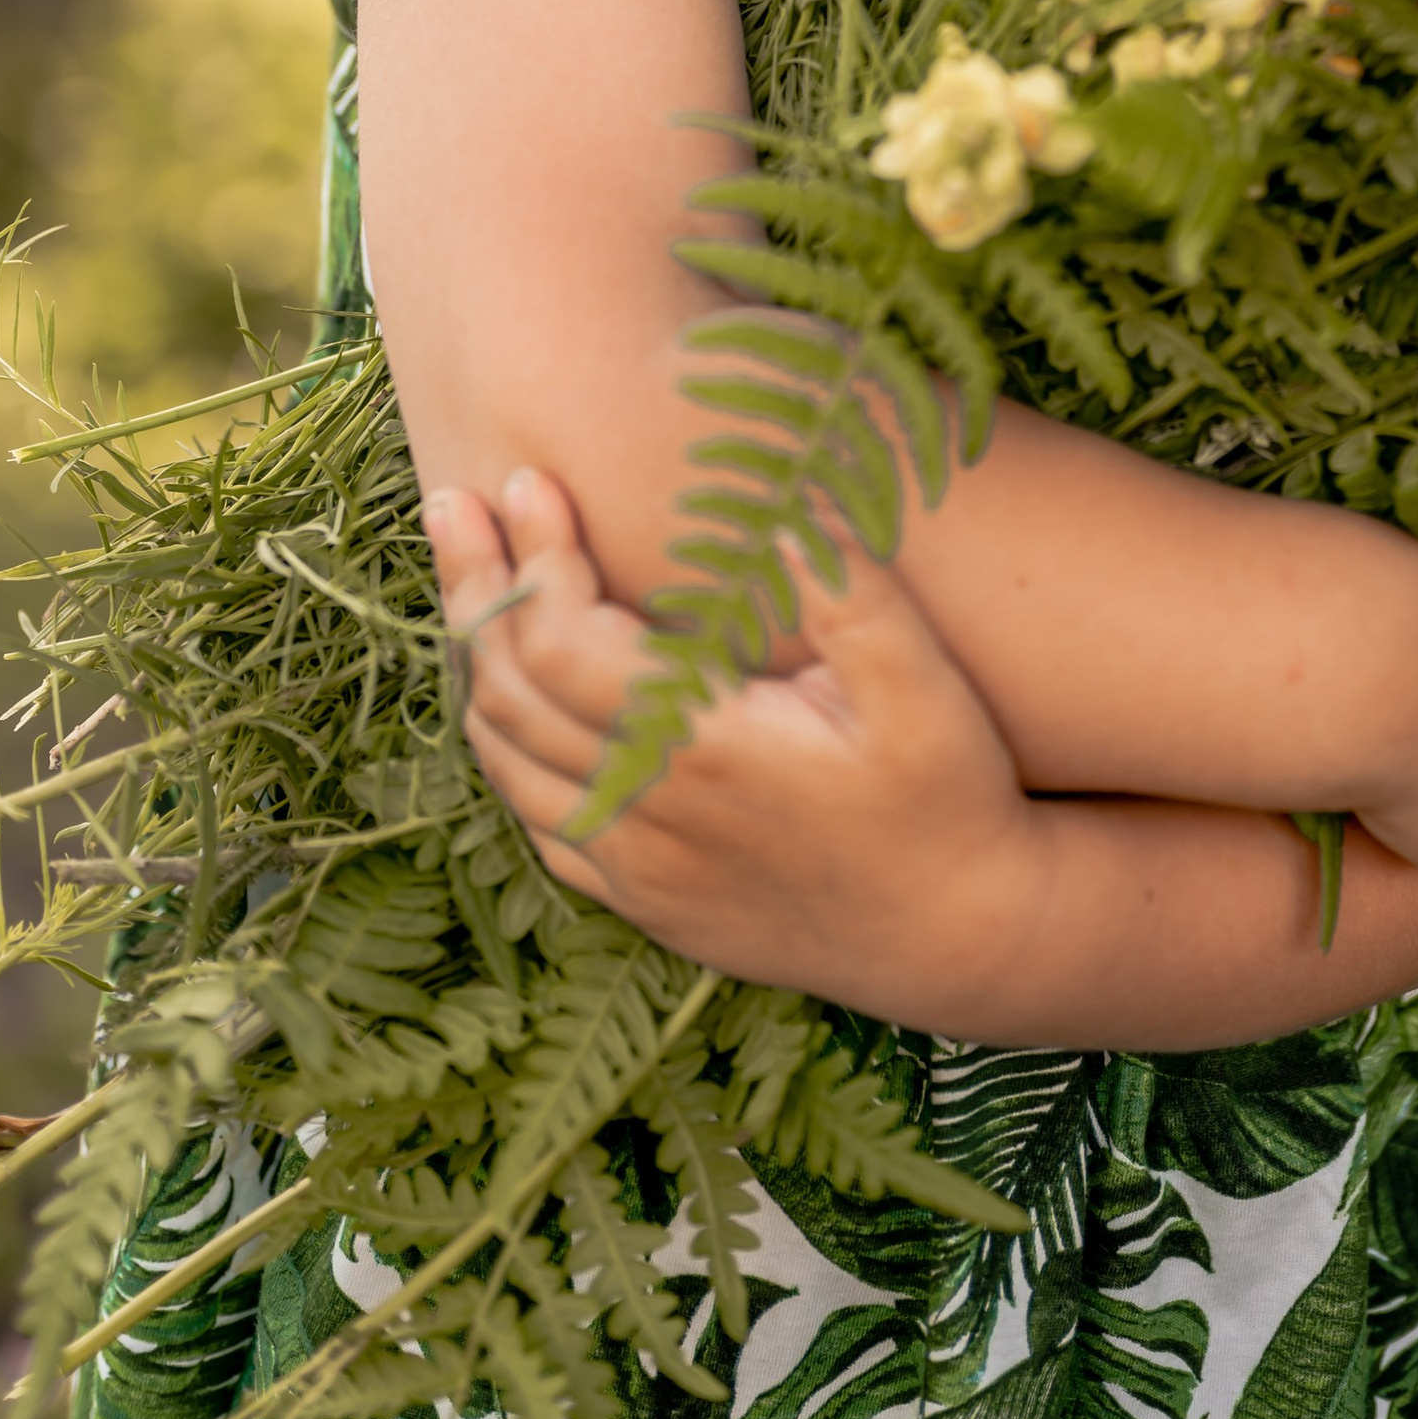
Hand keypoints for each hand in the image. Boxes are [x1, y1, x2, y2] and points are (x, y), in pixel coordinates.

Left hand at [424, 469, 1043, 1010]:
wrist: (961, 939)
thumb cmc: (948, 798)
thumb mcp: (920, 681)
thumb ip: (845, 586)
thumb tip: (774, 500)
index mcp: (701, 747)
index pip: (560, 639)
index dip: (534, 555)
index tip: (531, 479)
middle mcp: (648, 814)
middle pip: (506, 693)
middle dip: (473, 589)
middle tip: (456, 505)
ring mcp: (638, 869)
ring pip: (506, 762)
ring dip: (477, 666)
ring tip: (473, 583)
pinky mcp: (647, 904)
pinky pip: (538, 824)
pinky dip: (506, 751)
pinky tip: (514, 703)